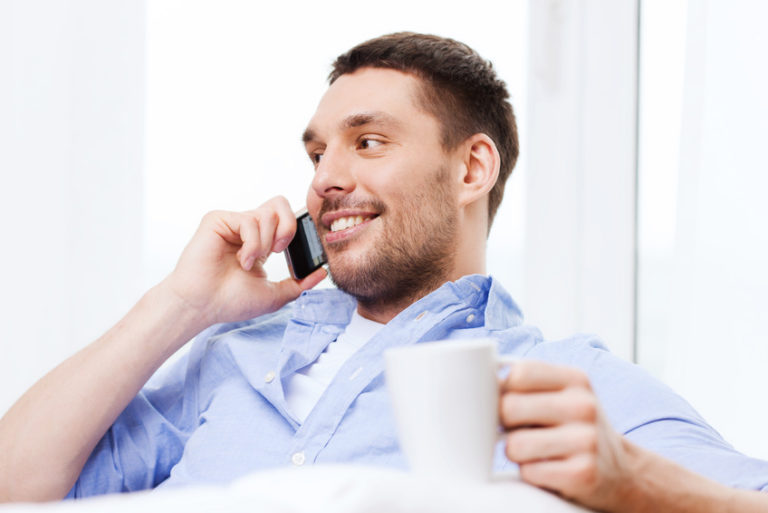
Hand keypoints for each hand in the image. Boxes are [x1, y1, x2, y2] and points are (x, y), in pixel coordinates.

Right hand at [161, 196, 326, 327]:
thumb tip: (322, 272)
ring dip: (264, 244)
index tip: (295, 251)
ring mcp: (233, 223)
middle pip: (280, 204)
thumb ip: (299, 283)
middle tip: (278, 250)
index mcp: (261, 242)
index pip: (286, 219)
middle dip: (288, 226)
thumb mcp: (274, 295)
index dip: (296, 229)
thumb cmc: (230, 301)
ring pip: (268, 214)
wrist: (203, 305)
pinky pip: (250, 220)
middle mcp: (248, 229)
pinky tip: (241, 260)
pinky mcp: (218, 219)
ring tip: (249, 263)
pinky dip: (252, 243)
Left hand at [499, 360, 633, 510]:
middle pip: (509, 408)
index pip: (518, 374)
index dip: (502, 391)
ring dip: (516, 453)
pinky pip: (529, 472)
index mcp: (575, 379)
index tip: (506, 402)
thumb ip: (527, 385)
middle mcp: (584, 405)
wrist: (621, 473)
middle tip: (519, 431)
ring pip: (514, 445)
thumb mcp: (562, 396)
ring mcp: (586, 440)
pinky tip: (548, 469)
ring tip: (535, 452)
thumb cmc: (574, 429)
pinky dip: (531, 474)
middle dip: (504, 424)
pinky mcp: (583, 473)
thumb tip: (475, 381)